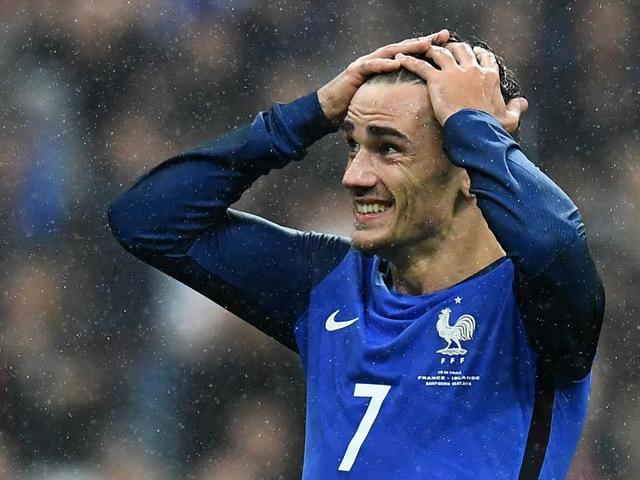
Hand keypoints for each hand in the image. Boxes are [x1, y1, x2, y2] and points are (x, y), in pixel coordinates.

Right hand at [317, 29, 449, 122]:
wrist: (329, 109)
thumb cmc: (355, 106)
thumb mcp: (381, 101)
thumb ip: (395, 96)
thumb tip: (416, 105)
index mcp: (385, 66)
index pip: (409, 54)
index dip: (427, 48)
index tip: (447, 43)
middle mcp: (377, 61)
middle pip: (403, 48)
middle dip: (424, 41)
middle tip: (443, 36)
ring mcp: (365, 64)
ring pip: (390, 52)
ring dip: (408, 48)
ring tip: (425, 45)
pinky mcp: (354, 72)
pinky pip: (371, 65)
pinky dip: (383, 63)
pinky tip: (396, 62)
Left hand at [396, 43, 527, 132]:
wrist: (476, 131)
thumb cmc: (492, 129)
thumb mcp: (509, 118)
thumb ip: (516, 108)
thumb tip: (523, 103)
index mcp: (490, 76)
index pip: (484, 58)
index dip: (477, 54)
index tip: (472, 54)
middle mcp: (473, 69)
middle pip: (461, 50)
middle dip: (453, 48)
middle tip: (444, 49)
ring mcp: (454, 73)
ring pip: (441, 53)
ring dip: (431, 50)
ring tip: (423, 50)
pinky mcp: (438, 79)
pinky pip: (421, 66)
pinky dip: (410, 61)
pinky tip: (401, 58)